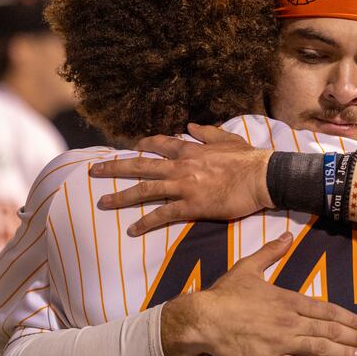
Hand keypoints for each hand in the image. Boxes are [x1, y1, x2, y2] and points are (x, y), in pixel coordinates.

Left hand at [90, 123, 274, 235]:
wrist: (262, 177)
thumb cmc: (250, 158)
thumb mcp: (228, 138)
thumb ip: (207, 132)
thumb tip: (190, 125)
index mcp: (191, 149)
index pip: (159, 145)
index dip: (142, 146)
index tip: (131, 148)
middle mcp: (181, 166)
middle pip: (141, 166)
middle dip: (114, 168)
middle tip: (94, 171)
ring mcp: (184, 186)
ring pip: (145, 190)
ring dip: (121, 197)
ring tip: (102, 203)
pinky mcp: (192, 205)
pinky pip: (163, 214)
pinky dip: (145, 222)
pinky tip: (132, 230)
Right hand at [161, 232, 356, 355]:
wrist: (203, 318)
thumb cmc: (225, 293)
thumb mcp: (249, 267)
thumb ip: (271, 252)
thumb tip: (287, 235)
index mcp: (288, 299)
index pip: (326, 309)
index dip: (347, 317)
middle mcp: (290, 321)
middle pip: (329, 330)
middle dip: (354, 337)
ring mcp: (282, 342)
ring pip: (320, 348)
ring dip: (344, 353)